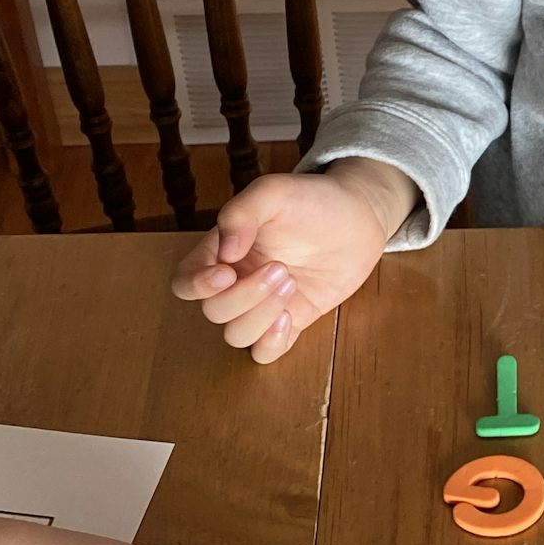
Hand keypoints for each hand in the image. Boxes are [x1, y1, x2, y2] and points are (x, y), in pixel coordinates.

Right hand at [170, 159, 415, 362]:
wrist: (359, 217)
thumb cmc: (312, 200)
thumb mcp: (273, 192)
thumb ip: (241, 213)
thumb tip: (224, 252)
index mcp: (222, 251)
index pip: (185, 282)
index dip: (196, 286)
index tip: (226, 273)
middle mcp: (237, 282)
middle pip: (213, 311)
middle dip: (244, 296)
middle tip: (281, 268)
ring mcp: (263, 305)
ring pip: (236, 335)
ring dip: (260, 317)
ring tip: (291, 283)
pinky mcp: (291, 321)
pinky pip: (264, 352)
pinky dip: (271, 344)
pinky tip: (290, 318)